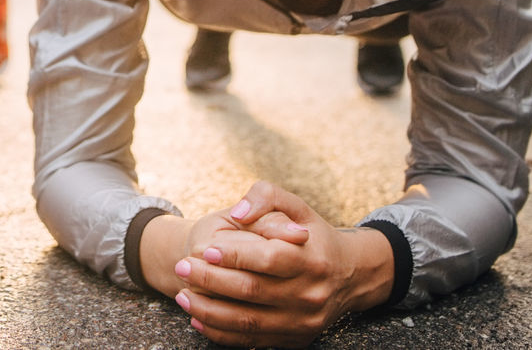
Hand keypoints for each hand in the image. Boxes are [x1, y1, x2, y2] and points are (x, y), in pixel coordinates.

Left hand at [173, 180, 393, 347]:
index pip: (268, 258)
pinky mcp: (294, 339)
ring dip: (209, 310)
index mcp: (311, 258)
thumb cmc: (313, 236)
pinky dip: (221, 332)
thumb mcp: (297, 207)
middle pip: (252, 290)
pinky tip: (198, 318)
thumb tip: (239, 212)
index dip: (234, 255)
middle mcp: (309, 294)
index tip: (204, 249)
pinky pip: (252, 340)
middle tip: (181, 267)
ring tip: (182, 295)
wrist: (349, 276)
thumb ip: (267, 197)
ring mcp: (302, 321)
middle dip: (210, 279)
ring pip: (248, 321)